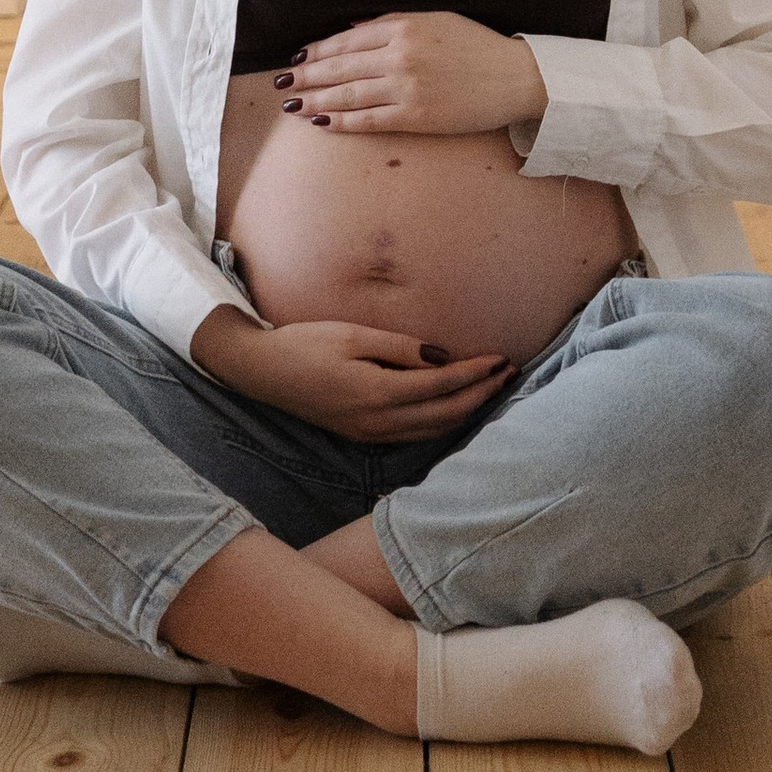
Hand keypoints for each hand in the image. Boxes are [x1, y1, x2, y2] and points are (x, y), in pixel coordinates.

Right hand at [192, 307, 511, 442]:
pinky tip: (455, 407)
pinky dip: (442, 422)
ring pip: (433, 431)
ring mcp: (370, 435)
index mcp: (376, 393)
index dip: (476, 374)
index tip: (500, 359)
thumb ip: (400, 347)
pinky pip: (415, 435)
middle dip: (481, 395)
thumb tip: (443, 356)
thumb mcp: (353, 334)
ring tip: (492, 389)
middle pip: (445, 415)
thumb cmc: (305, 344)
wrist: (262, 372)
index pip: (442, 387)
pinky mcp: (364, 436)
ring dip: (466, 411)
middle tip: (509, 373)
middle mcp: (377, 422)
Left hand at [275, 11, 546, 138]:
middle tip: (281, 82)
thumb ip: (393, 23)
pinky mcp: (416, 117)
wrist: (514, 77)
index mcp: (405, 27)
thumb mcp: (436, 20)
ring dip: (316, 100)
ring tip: (293, 104)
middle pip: (341, 66)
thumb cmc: (477, 46)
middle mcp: (401, 56)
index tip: (299, 57)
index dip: (319, 50)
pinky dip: (341, 121)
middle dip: (307, 75)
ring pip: (349, 94)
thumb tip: (353, 29)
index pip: (348, 39)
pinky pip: (369, 120)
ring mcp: (407, 88)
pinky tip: (322, 122)